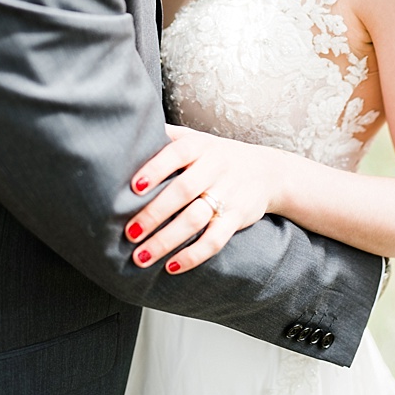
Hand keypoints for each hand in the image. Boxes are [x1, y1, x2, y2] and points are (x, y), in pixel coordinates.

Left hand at [123, 124, 285, 274]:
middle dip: (154, 213)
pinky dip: (193, 255)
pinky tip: (171, 266)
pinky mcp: (237, 218)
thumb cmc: (216, 155)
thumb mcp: (195, 138)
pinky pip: (215, 240)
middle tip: (129, 233)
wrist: (267, 171)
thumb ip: (167, 136)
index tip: (133, 188)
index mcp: (200, 146)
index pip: (176, 154)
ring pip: (196, 219)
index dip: (155, 169)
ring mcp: (228, 194)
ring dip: (167, 240)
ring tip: (141, 256)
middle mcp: (215, 168)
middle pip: (183, 191)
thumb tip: (126, 127)